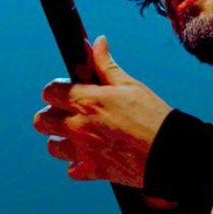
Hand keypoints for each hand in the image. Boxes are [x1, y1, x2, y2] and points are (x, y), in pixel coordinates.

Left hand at [32, 35, 171, 187]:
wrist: (170, 151)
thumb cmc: (153, 116)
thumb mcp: (131, 85)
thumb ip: (106, 65)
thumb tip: (96, 42)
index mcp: (86, 102)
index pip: (49, 91)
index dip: (59, 89)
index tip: (72, 91)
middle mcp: (78, 127)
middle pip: (42, 120)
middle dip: (54, 114)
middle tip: (74, 113)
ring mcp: (83, 151)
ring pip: (53, 146)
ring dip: (63, 139)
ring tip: (83, 135)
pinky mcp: (92, 171)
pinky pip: (71, 170)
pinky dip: (79, 164)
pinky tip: (94, 156)